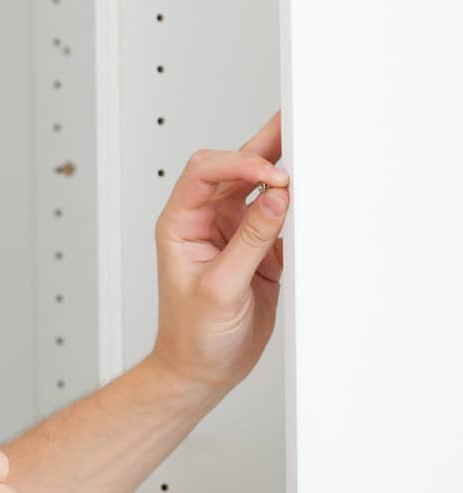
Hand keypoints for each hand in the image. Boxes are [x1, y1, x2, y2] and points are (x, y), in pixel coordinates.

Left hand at [151, 112, 290, 398]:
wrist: (202, 369)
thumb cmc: (192, 335)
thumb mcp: (221, 289)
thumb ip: (249, 242)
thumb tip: (276, 199)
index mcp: (180, 224)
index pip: (204, 173)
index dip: (238, 164)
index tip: (272, 176)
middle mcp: (205, 222)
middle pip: (233, 170)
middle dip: (263, 148)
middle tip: (296, 124)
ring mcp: (233, 233)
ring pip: (259, 188)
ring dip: (282, 170)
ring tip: (311, 147)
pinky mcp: (258, 248)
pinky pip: (278, 215)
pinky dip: (296, 203)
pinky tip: (312, 192)